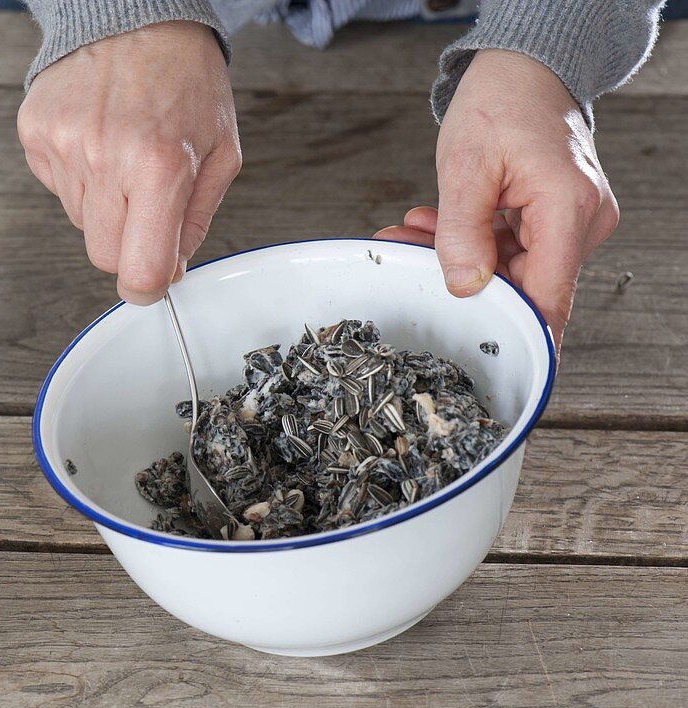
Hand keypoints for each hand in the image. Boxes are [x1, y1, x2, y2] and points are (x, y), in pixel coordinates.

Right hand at [18, 21, 241, 303]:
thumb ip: (197, 221)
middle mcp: (106, 158)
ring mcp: (64, 145)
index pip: (138, 269)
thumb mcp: (221, 153)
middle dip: (127, 243)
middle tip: (145, 203)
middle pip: (104, 255)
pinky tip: (98, 140)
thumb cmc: (185, 79)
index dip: (146, 287)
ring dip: (103, 204)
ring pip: (79, 223)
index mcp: (160, 166)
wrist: (137, 15)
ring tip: (123, 155)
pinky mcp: (36, 133)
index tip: (150, 283)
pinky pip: (56, 188)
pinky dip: (78, 176)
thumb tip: (171, 270)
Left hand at [375, 49, 619, 349]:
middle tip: (404, 260)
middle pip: (522, 282)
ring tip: (407, 237)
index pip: (548, 297)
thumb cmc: (502, 103)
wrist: (524, 69)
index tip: (490, 360)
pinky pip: (510, 246)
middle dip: (460, 280)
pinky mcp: (554, 218)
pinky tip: (432, 227)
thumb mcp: (466, 167)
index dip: (518, 334)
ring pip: (510, 266)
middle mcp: (581, 222)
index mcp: (569, 211)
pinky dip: (470, 240)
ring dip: (456, 256)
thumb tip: (463, 288)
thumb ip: (461, 233)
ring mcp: (570, 222)